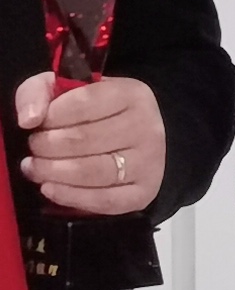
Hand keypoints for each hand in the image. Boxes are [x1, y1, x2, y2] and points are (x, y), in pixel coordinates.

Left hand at [16, 73, 162, 214]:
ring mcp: (149, 162)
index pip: (84, 103)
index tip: (38, 124)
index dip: (51, 116)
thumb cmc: (90, 113)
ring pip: (93, 171)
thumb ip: (37, 92)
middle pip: (85, 139)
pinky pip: (105, 200)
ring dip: (52, 172)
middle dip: (46, 146)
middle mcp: (147, 127)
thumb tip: (29, 119)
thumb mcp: (61, 90)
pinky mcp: (145, 192)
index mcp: (132, 95)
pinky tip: (50, 188)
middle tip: (34, 148)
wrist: (126, 140)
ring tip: (35, 167)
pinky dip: (71, 196)